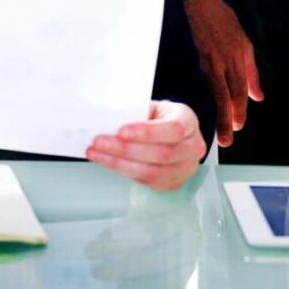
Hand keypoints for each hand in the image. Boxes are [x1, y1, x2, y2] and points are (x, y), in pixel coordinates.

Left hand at [86, 101, 205, 190]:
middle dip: (125, 150)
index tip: (120, 131)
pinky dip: (125, 172)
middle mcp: (193, 147)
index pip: (172, 129)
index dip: (146, 133)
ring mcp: (186, 168)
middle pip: (162, 154)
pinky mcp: (174, 183)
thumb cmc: (158, 115)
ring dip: (120, 164)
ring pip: (153, 173)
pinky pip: (148, 182)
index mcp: (188, 120)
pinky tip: (107, 162)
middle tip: (98, 142)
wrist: (172, 129)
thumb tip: (107, 118)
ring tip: (96, 154)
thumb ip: (135, 111)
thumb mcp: (152, 106)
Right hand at [183, 0, 262, 147]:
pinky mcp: (196, 60)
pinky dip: (207, 99)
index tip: (239, 126)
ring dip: (216, 113)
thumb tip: (258, 96)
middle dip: (225, 119)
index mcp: (235, 57)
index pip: (238, 89)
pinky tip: (207, 111)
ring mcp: (206, 62)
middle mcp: (220, 62)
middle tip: (226, 140)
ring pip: (213, 92)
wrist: (200, 4)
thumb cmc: (224, 22)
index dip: (239, 109)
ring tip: (219, 131)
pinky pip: (205, 84)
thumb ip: (251, 72)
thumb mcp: (245, 44)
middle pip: (224, 96)